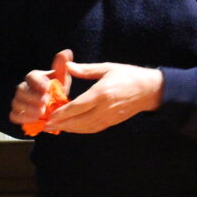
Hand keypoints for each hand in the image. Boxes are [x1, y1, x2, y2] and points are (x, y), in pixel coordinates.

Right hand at [9, 49, 73, 125]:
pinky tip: (34, 119)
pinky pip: (14, 115)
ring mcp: (20, 101)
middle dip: (32, 97)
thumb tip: (67, 52)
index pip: (31, 77)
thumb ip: (62, 67)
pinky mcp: (18, 113)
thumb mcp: (62, 78)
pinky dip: (22, 118)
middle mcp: (24, 88)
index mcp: (34, 77)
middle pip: (21, 91)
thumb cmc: (58, 89)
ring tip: (41, 113)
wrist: (55, 106)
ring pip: (16, 103)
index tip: (46, 88)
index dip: (37, 82)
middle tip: (45, 102)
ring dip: (28, 108)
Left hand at [44, 61, 163, 133]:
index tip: (50, 115)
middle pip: (79, 120)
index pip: (78, 106)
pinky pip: (94, 128)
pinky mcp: (113, 122)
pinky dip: (81, 129)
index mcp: (102, 93)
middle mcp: (105, 108)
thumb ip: (85, 69)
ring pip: (86, 127)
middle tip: (46, 125)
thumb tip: (68, 66)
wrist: (150, 90)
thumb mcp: (107, 68)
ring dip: (69, 128)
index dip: (63, 113)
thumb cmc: (128, 75)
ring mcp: (110, 117)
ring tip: (55, 127)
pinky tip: (72, 128)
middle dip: (62, 124)